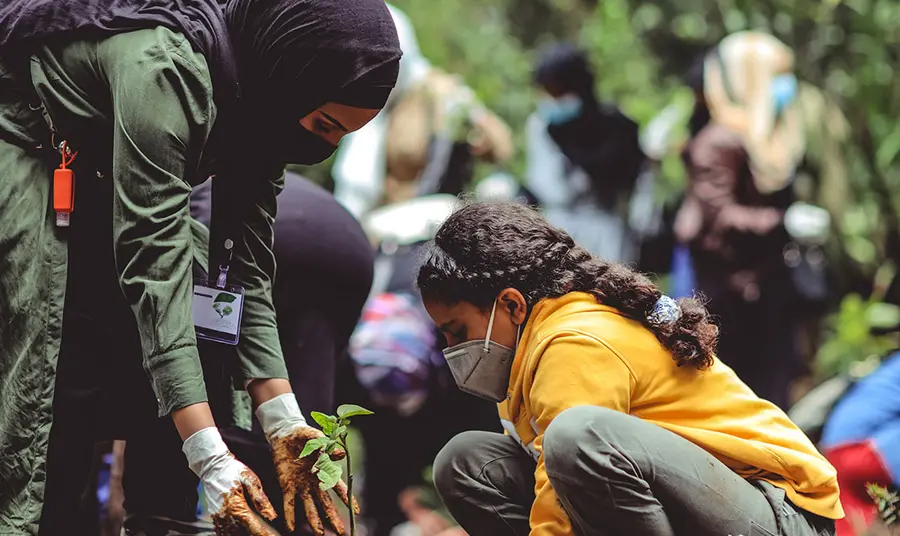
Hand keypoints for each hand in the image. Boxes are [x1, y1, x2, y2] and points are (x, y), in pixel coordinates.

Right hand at [182, 428, 277, 535]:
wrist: (212, 466)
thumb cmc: (232, 470)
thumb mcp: (250, 480)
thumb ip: (260, 499)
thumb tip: (272, 515)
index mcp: (237, 507)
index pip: (254, 529)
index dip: (265, 535)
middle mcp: (225, 516)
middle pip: (242, 535)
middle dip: (255, 534)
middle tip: (268, 533)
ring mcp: (218, 518)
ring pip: (231, 534)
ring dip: (242, 533)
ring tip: (257, 531)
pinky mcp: (214, 517)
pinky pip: (222, 531)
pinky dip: (231, 532)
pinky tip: (240, 529)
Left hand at [256, 394, 355, 534]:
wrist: (285, 434)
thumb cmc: (304, 435)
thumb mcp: (316, 438)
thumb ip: (326, 447)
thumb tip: (340, 455)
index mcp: (325, 471)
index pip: (339, 488)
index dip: (347, 499)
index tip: (356, 512)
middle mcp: (315, 482)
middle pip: (326, 503)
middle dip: (333, 518)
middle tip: (341, 532)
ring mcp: (301, 485)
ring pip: (309, 507)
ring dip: (314, 521)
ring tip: (319, 534)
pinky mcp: (287, 485)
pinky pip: (289, 502)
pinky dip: (290, 514)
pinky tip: (290, 527)